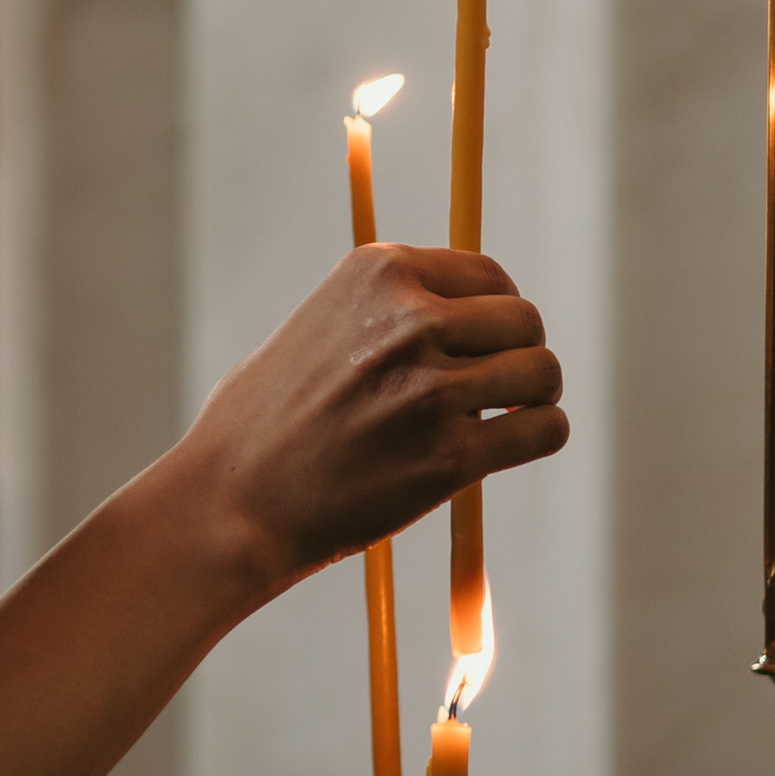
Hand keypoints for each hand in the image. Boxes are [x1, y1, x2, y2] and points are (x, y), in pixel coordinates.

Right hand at [181, 244, 564, 605]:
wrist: (231, 500)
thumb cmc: (260, 423)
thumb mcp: (317, 326)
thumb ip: (382, 311)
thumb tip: (457, 312)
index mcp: (378, 275)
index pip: (487, 275)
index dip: (497, 312)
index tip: (486, 342)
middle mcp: (409, 321)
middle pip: (523, 320)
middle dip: (520, 352)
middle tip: (500, 388)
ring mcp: (430, 389)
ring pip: (541, 373)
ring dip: (535, 397)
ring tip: (508, 418)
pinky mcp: (448, 457)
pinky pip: (542, 430)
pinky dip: (539, 436)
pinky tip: (511, 447)